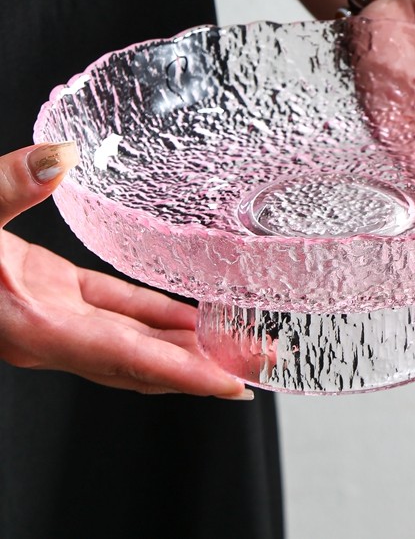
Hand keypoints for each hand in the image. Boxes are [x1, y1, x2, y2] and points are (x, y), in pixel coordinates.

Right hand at [0, 143, 250, 398]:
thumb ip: (5, 189)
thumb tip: (60, 158)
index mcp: (31, 323)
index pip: (123, 357)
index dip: (182, 374)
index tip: (232, 383)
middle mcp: (47, 332)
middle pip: (141, 359)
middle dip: (203, 363)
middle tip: (263, 358)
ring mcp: (49, 314)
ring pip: (130, 337)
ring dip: (185, 342)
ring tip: (239, 338)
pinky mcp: (47, 290)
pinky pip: (112, 307)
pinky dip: (152, 311)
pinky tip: (188, 309)